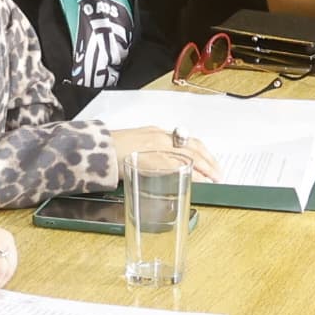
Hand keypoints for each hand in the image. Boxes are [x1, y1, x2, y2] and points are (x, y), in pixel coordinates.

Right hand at [93, 126, 221, 181]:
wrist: (95, 150)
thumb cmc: (111, 151)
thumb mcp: (135, 146)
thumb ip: (151, 153)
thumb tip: (165, 167)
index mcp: (156, 133)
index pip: (187, 141)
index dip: (203, 153)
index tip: (212, 163)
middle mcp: (159, 137)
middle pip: (192, 147)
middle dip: (209, 161)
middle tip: (219, 174)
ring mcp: (155, 147)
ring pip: (187, 156)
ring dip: (204, 168)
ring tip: (214, 179)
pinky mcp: (150, 158)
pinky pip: (176, 167)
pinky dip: (189, 174)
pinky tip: (197, 181)